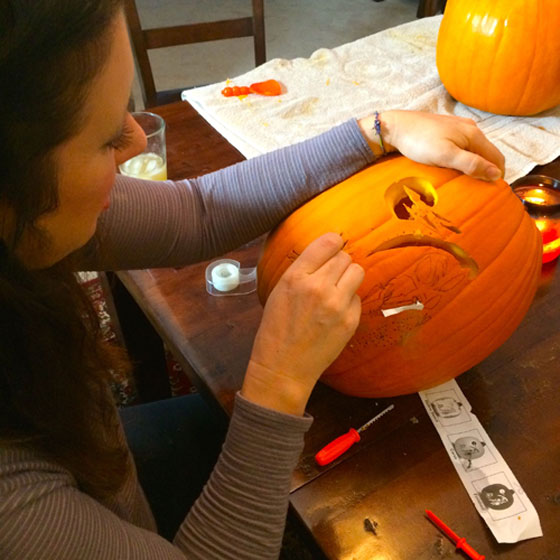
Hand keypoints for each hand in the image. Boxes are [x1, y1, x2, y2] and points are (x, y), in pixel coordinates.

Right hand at [242, 233, 363, 414]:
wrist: (283, 367)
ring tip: (337, 290)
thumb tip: (327, 251)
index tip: (333, 247)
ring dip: (348, 277)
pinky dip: (349, 301)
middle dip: (338, 264)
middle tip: (330, 277)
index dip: (333, 243)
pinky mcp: (350, 321)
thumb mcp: (279, 291)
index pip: (328, 242)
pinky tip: (335, 312)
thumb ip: (302, 270)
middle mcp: (318, 287)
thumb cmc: (276, 329)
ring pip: (357, 271)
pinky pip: (358, 297)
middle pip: (345, 257)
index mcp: (296, 277)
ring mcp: (337, 305)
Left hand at [358, 110, 504, 180]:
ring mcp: (458, 128)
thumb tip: (496, 174)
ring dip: (475, 166)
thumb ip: (471, 164)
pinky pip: (463, 148)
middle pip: (487, 154)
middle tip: (478, 191)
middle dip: (487, 171)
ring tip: (466, 182)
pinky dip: (464, 160)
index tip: (490, 193)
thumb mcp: (446, 155)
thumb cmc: (419, 142)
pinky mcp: (446, 131)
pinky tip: (454, 169)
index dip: (496, 176)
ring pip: (475, 151)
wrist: (396, 126)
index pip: (497, 158)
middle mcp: (470, 128)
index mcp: (474, 134)